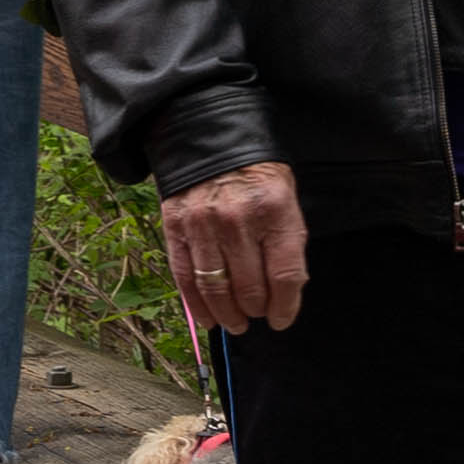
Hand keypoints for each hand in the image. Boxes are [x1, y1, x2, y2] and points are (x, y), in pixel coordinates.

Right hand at [159, 160, 307, 331]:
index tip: (281, 319)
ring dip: (228, 315)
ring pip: (216, 288)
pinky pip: (186, 277)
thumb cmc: (256, 175)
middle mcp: (238, 220)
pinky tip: (208, 319)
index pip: (284, 275)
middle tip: (257, 315)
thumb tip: (284, 293)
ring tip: (235, 324)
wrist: (211, 139)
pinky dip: (197, 305)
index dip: (285, 307)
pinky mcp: (176, 229)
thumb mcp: (286, 199)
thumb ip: (287, 243)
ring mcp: (203, 225)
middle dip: (256, 310)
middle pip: (250, 288)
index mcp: (274, 211)